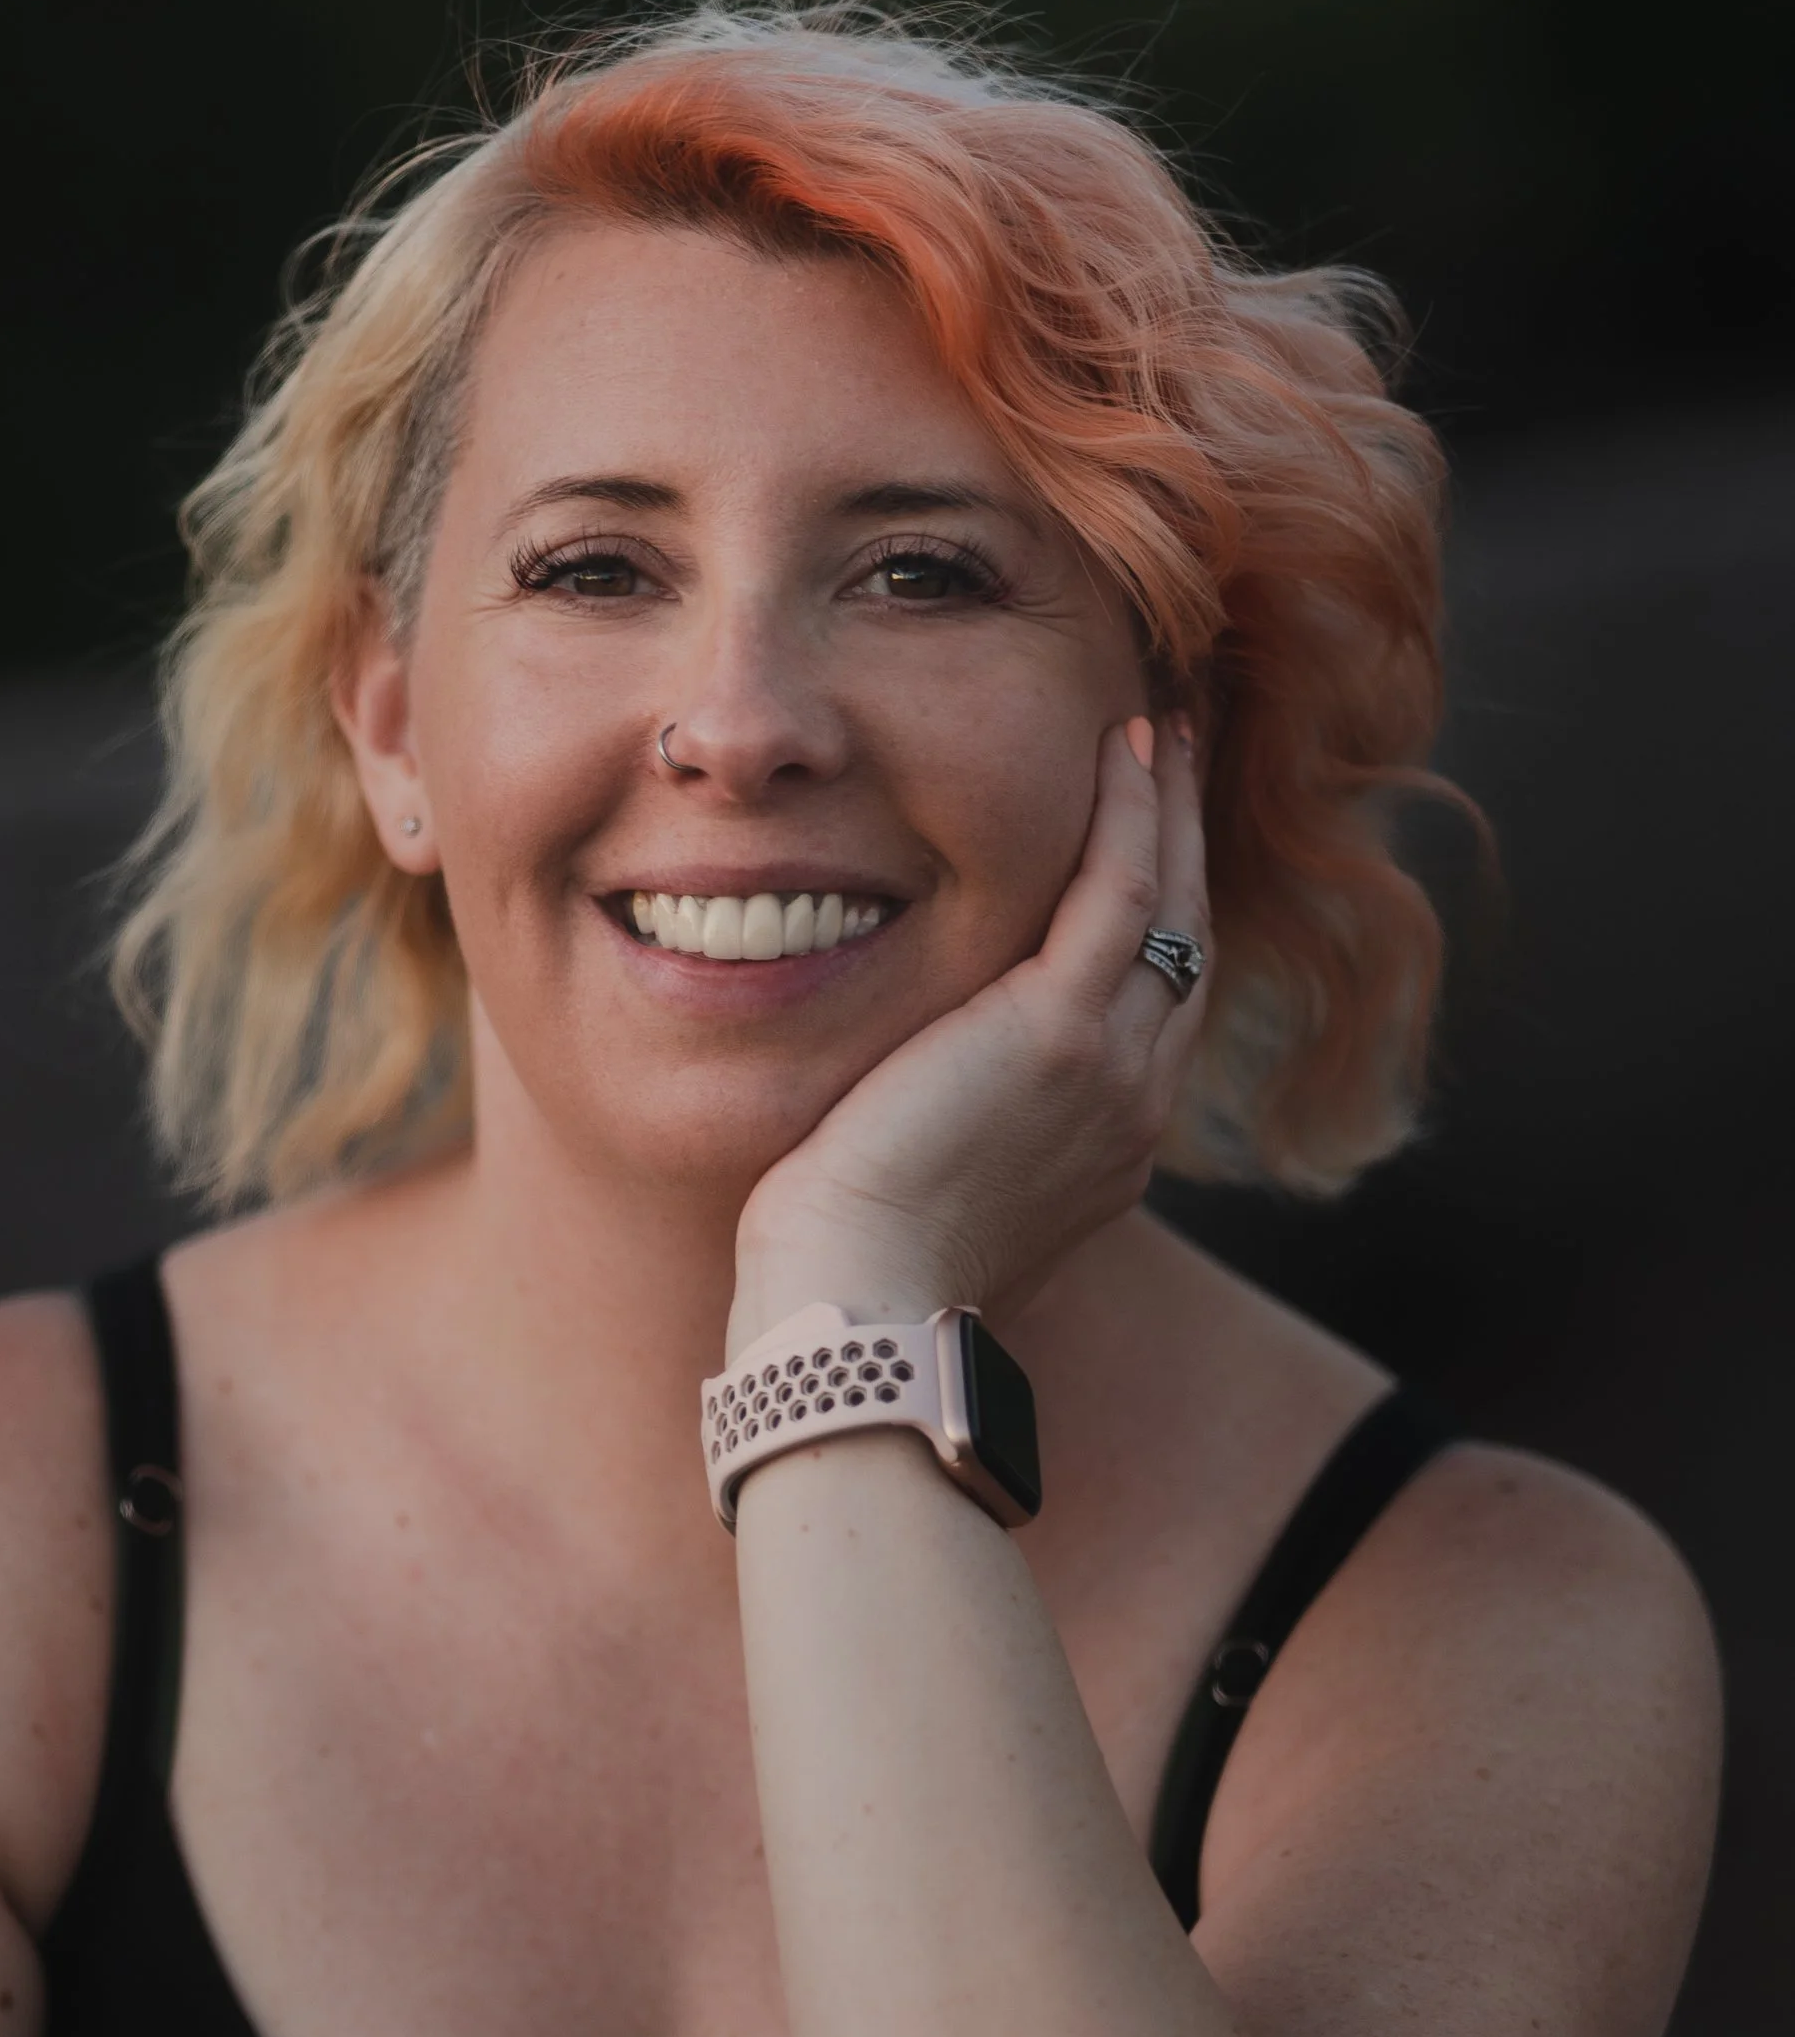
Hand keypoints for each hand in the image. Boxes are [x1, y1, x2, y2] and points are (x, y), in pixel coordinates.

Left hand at [730, 717, 1209, 1348]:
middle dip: (1184, 843)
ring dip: (1173, 803)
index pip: (1149, 1008)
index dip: (1155, 915)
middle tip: (1180, 751)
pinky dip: (1136, 808)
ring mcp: (1112, 1066)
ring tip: (1168, 720)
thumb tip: (907, 1125)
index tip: (1144, 844)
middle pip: (1184, 942)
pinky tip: (1130, 740)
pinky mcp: (1065, 1030)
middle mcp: (1131, 1106)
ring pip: (1171, 901)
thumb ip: (947, 1145)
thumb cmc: (851, 1280)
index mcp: (1101, 1149)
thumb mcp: (924, 1203)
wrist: (859, 1317)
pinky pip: (1125, 886)